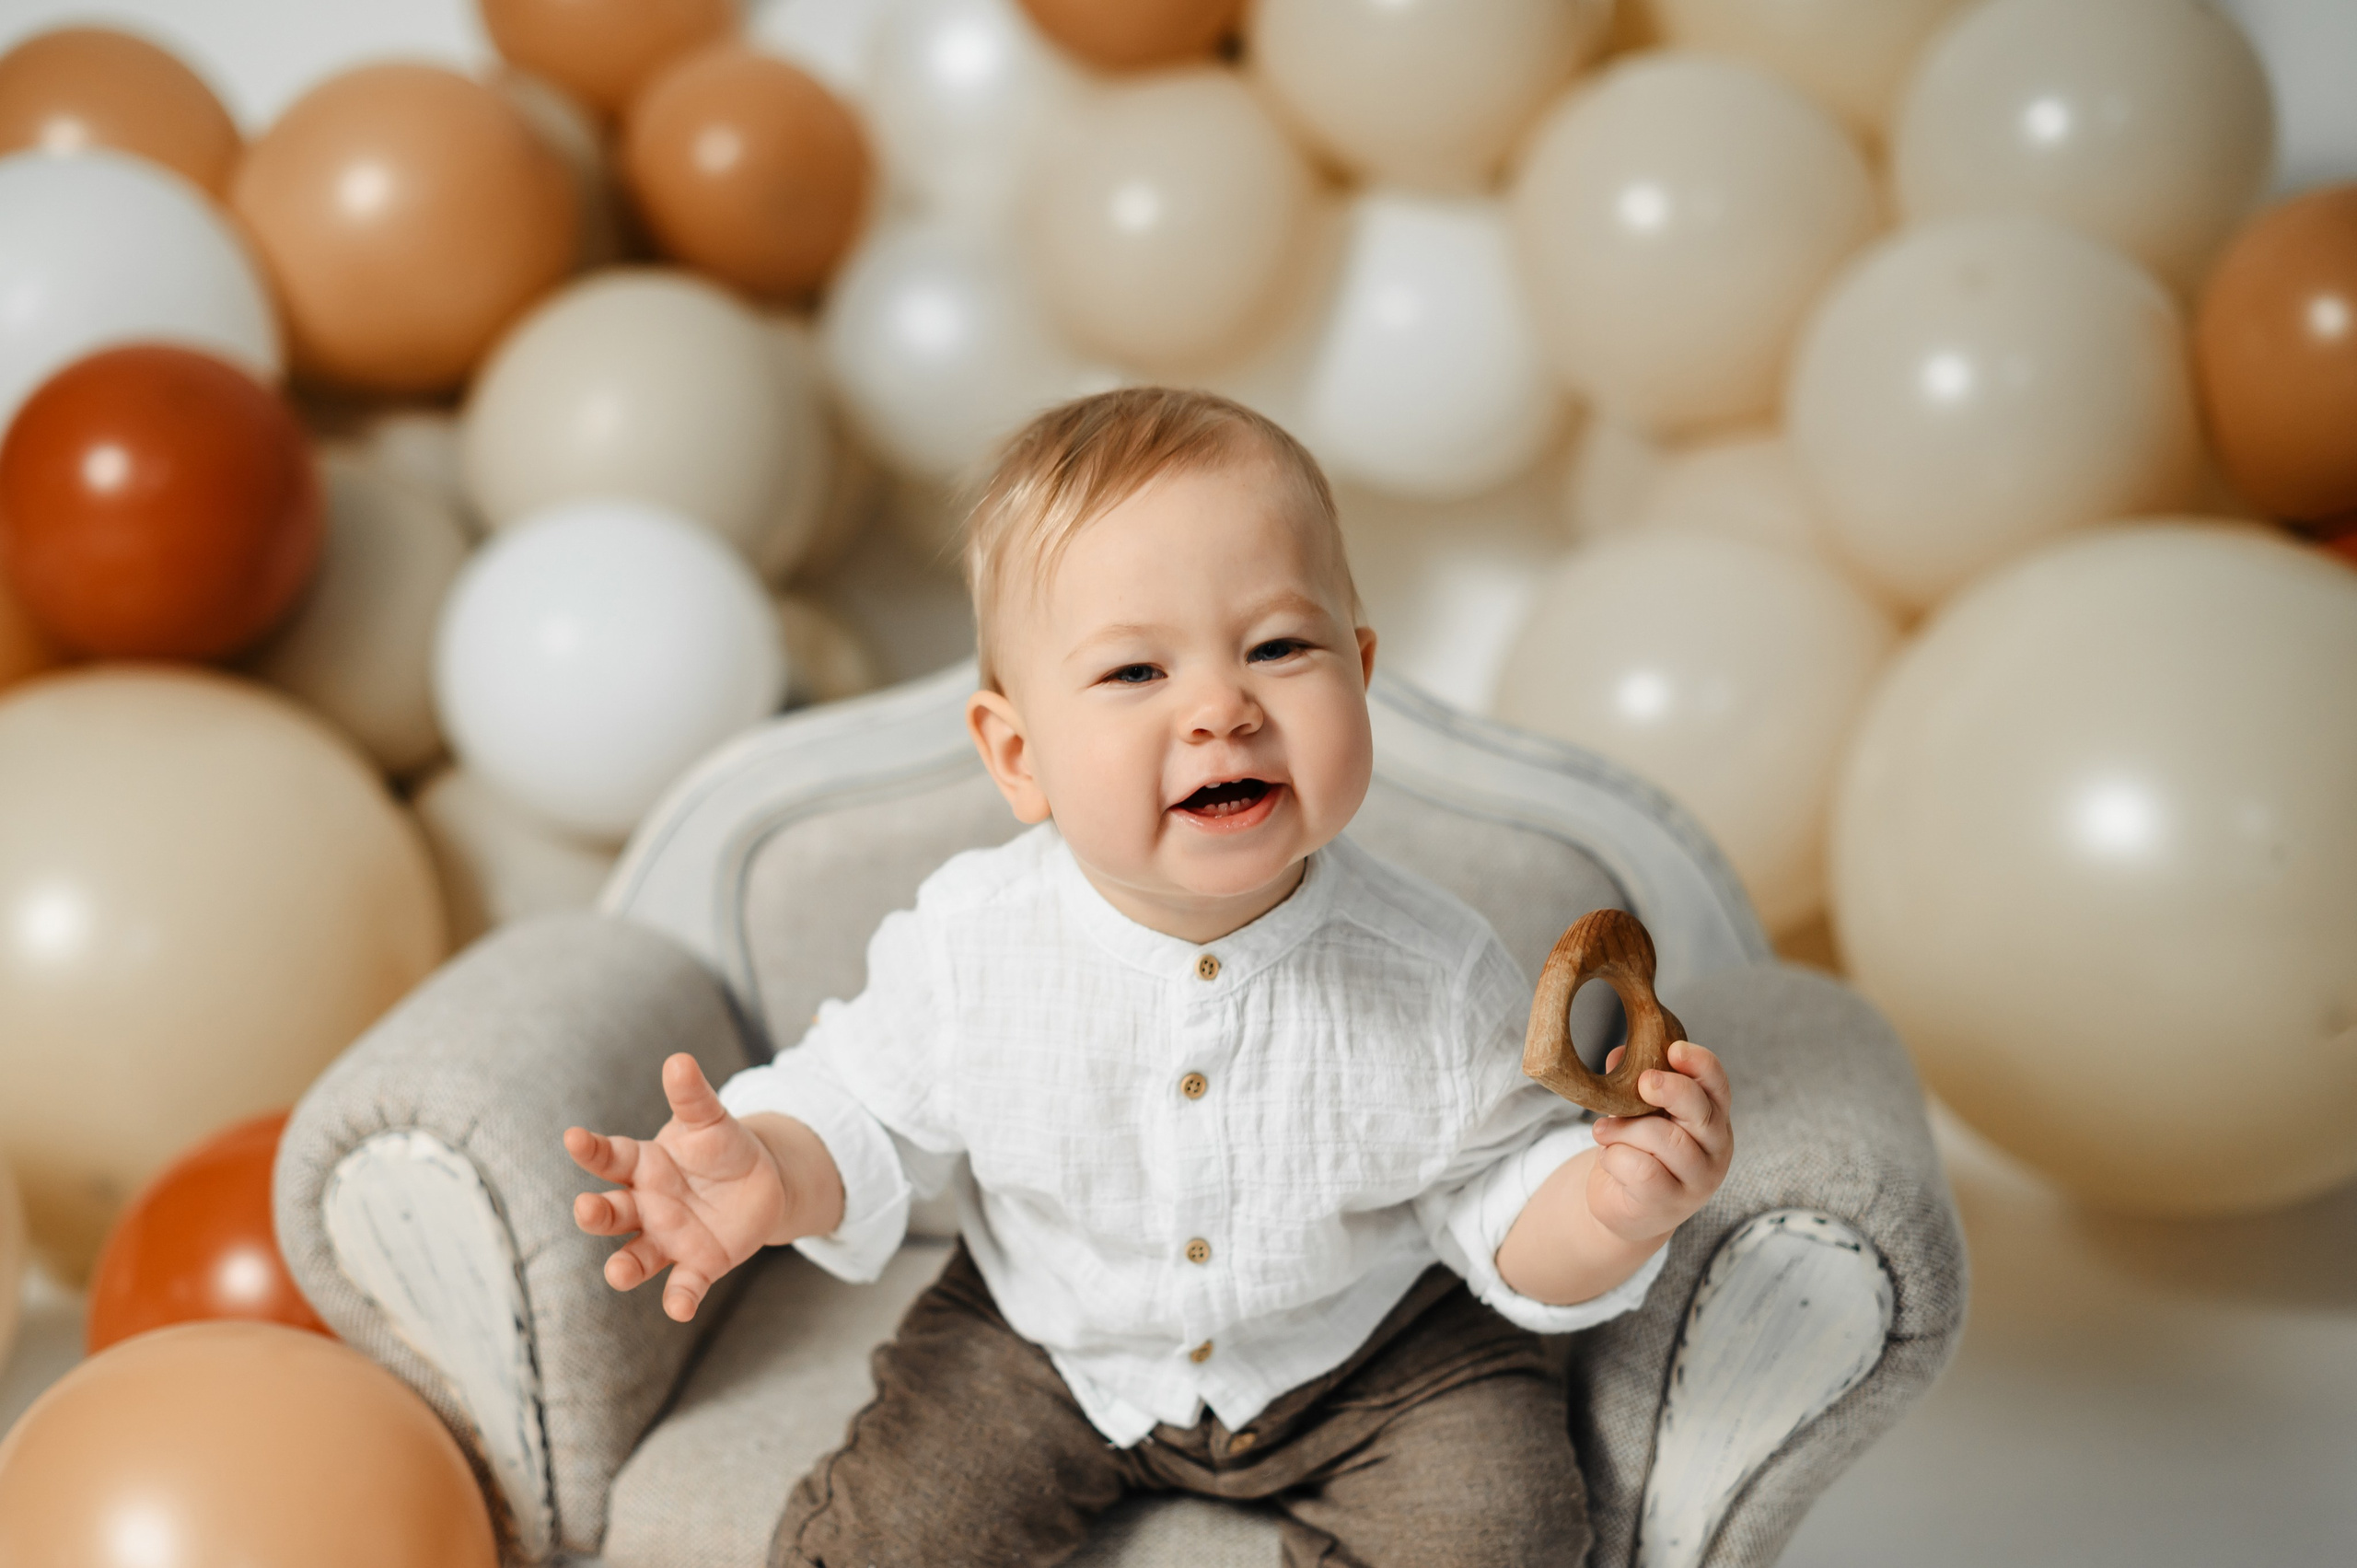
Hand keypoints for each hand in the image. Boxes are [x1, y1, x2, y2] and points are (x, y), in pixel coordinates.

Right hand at [565, 1053, 789, 1322]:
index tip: (573, 1137)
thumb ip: (692, 1097)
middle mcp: (646, 1206)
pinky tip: (679, 1309)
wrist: (759, 1183)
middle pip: (611, 1212)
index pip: (610, 1157)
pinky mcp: (697, 1265)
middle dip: (595, 1213)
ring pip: (635, 1257)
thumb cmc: (721, 1147)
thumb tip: (678, 1060)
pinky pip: (683, 1285)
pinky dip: (679, 1299)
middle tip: (585, 1208)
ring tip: (616, 1273)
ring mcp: (667, 1239)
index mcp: (643, 1165)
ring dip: (622, 1267)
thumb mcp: (710, 1119)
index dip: (591, 1148)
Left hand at [1586, 1039, 1731, 1243]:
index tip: (1675, 1050)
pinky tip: (1609, 1158)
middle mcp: (1715, 1148)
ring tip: (1602, 1131)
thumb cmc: (1636, 1150)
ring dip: (1625, 1129)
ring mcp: (1698, 1180)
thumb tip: (1619, 1053)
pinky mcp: (1671, 1203)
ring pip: (1666, 1139)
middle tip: (1642, 1083)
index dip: (1701, 1064)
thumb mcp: (1636, 1112)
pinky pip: (1642, 1170)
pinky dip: (1616, 1158)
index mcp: (1712, 1116)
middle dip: (1670, 1090)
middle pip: (1700, 1111)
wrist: (1624, 1207)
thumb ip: (1630, 1083)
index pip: (1718, 1085)